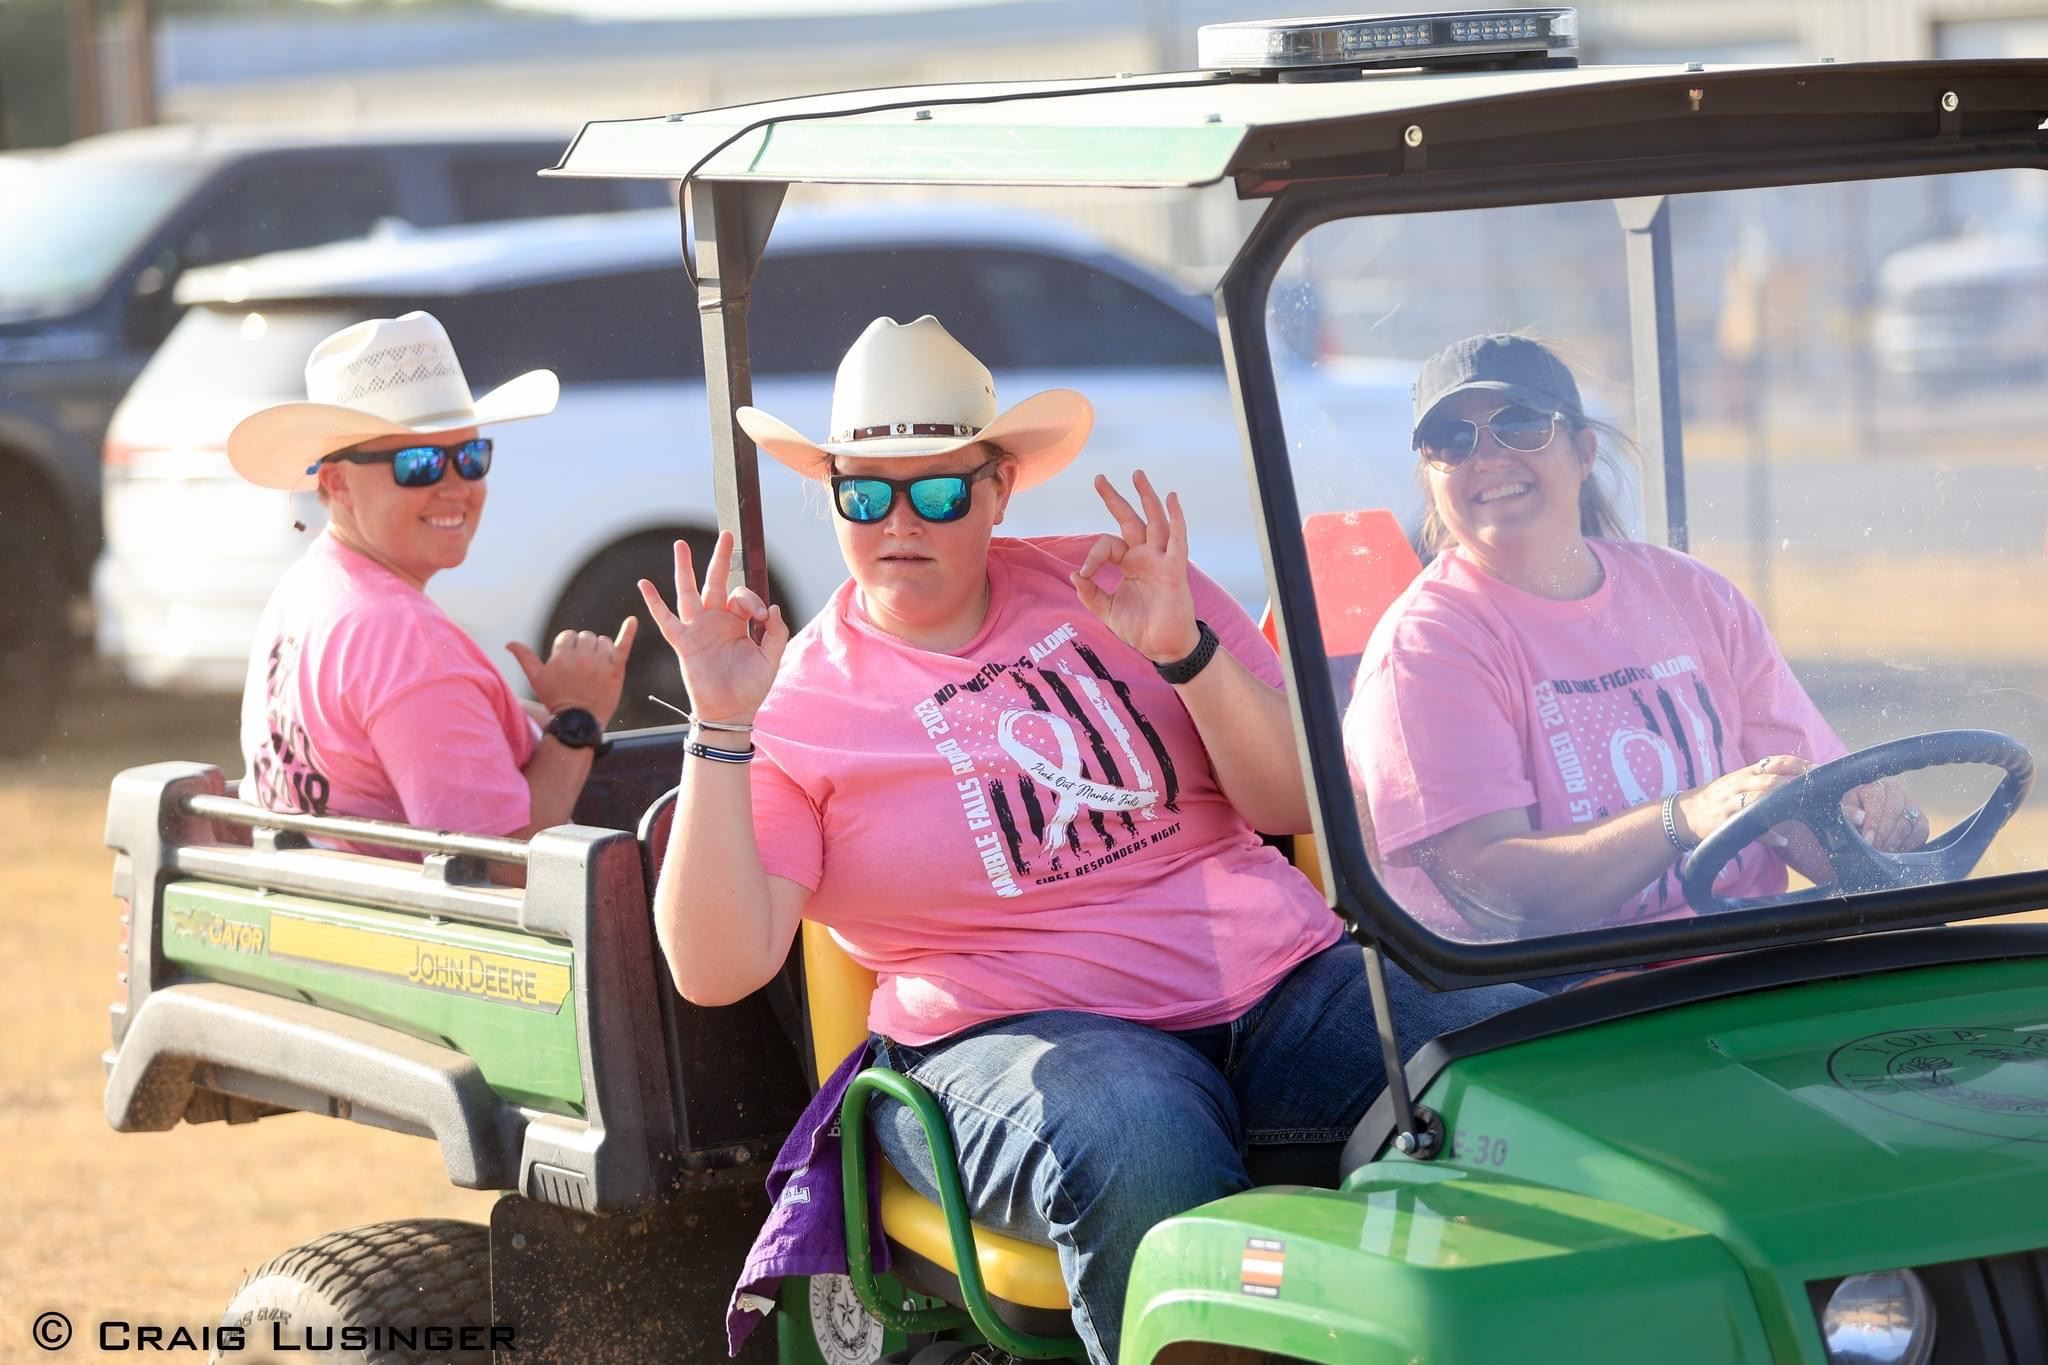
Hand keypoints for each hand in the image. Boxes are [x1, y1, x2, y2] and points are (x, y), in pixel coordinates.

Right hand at [507, 617, 637, 729]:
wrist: (579, 722)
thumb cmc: (555, 699)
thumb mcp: (536, 679)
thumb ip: (525, 658)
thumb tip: (509, 643)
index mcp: (562, 656)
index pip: (568, 636)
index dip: (568, 647)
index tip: (569, 662)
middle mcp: (582, 657)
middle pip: (586, 637)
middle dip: (583, 648)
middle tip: (582, 667)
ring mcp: (601, 662)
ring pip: (603, 641)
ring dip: (600, 649)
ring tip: (596, 665)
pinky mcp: (617, 669)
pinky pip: (624, 645)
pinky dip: (629, 631)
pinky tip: (633, 620)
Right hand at [635, 531, 789, 725]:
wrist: (731, 711)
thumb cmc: (750, 686)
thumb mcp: (771, 656)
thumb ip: (775, 631)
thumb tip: (771, 607)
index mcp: (737, 622)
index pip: (743, 595)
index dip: (752, 600)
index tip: (760, 618)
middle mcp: (716, 620)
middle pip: (716, 581)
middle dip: (721, 558)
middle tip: (726, 534)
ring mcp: (698, 629)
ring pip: (689, 592)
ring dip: (684, 569)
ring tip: (680, 545)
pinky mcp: (684, 643)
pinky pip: (666, 620)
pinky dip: (654, 603)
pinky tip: (644, 585)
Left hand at [1072, 470, 1199, 662]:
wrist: (1163, 647)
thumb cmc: (1139, 628)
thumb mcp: (1107, 611)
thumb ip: (1090, 593)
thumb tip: (1075, 574)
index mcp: (1128, 564)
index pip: (1107, 545)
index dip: (1093, 556)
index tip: (1086, 575)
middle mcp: (1145, 556)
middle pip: (1130, 519)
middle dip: (1115, 498)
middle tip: (1098, 478)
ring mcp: (1161, 560)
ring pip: (1154, 521)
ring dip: (1147, 497)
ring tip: (1137, 475)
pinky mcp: (1175, 569)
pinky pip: (1177, 540)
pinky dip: (1176, 519)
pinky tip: (1173, 498)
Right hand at [1674, 754, 1813, 849]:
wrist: (1683, 815)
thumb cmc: (1716, 799)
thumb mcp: (1737, 783)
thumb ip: (1762, 780)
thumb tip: (1794, 781)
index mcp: (1745, 773)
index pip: (1775, 762)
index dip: (1798, 764)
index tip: (1819, 770)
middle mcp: (1738, 784)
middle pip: (1770, 778)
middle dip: (1795, 783)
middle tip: (1818, 789)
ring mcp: (1730, 802)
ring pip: (1758, 798)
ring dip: (1780, 801)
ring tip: (1800, 806)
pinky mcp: (1723, 821)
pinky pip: (1747, 826)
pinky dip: (1765, 834)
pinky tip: (1780, 839)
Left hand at [1843, 776, 1927, 852]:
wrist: (1875, 811)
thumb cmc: (1859, 809)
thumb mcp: (1849, 808)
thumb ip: (1851, 812)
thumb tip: (1859, 818)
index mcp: (1877, 787)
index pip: (1876, 802)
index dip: (1872, 823)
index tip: (1867, 840)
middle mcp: (1897, 792)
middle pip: (1894, 812)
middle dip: (1883, 834)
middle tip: (1875, 848)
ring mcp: (1912, 804)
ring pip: (1908, 823)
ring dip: (1894, 841)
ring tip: (1883, 851)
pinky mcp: (1922, 819)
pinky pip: (1921, 831)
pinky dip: (1909, 843)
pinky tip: (1897, 850)